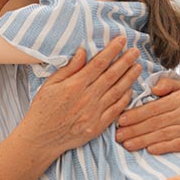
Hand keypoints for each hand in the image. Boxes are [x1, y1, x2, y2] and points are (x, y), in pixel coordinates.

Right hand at [17, 40, 141, 162]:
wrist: (41, 139)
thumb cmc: (43, 109)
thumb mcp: (50, 85)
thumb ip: (69, 68)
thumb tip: (83, 52)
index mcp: (75, 85)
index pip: (98, 64)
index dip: (112, 51)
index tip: (121, 40)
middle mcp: (87, 98)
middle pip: (111, 76)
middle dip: (125, 61)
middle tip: (135, 51)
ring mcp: (94, 114)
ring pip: (117, 92)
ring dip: (129, 78)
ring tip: (138, 67)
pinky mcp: (98, 127)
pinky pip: (116, 110)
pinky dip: (125, 99)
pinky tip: (130, 90)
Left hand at [114, 75, 179, 164]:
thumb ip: (168, 84)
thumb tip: (154, 87)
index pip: (153, 107)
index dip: (135, 114)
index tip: (120, 120)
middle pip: (156, 121)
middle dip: (134, 129)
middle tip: (118, 136)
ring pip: (164, 134)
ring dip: (143, 140)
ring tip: (127, 145)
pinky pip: (178, 145)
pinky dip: (163, 147)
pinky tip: (150, 150)